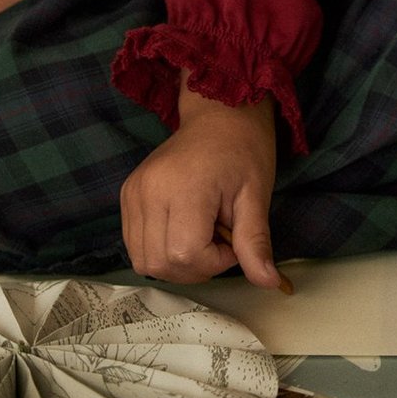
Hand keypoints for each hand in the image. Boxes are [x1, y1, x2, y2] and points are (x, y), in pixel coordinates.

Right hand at [120, 81, 282, 291]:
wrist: (219, 114)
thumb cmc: (243, 150)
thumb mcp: (256, 196)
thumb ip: (255, 242)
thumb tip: (269, 283)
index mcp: (183, 187)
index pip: (186, 255)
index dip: (214, 261)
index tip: (231, 241)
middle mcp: (149, 190)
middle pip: (161, 264)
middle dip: (195, 266)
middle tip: (218, 240)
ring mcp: (133, 192)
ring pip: (144, 260)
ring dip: (174, 261)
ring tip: (199, 233)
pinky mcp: (127, 194)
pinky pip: (134, 244)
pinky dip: (158, 249)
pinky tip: (181, 228)